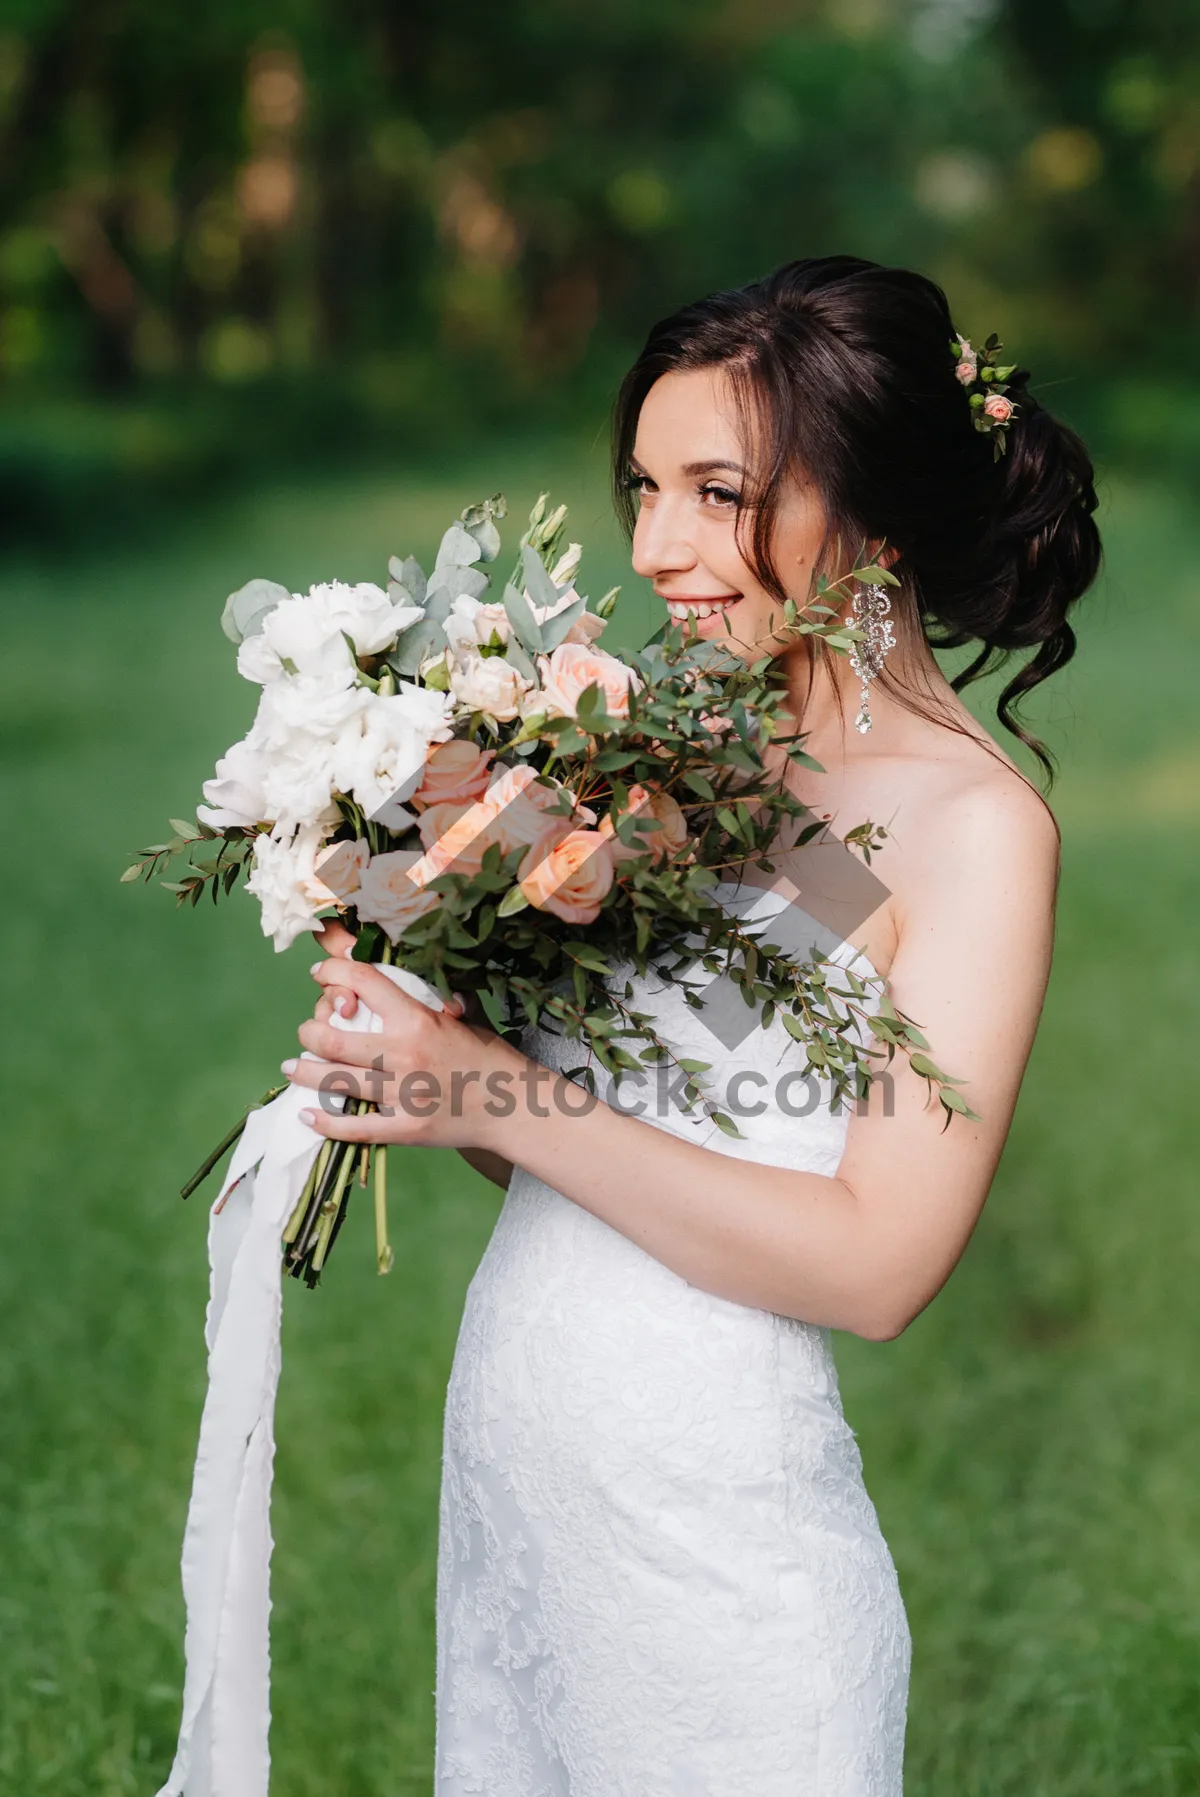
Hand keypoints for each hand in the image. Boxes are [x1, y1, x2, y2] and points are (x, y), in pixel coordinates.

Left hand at [282, 945, 523, 1149]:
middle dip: (310, 1032)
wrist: (515, 1106)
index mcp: (417, 1019)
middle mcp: (404, 1054)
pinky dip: (325, 1124)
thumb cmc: (488, 1057)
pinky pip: (354, 1127)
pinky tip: (307, 1118)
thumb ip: (426, 1001)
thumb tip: (394, 983)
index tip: (320, 976)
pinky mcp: (405, 1128)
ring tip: (292, 1068)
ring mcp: (403, 1094)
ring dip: (305, 1073)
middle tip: (306, 1033)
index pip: (363, 983)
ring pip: (335, 1082)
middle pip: (333, 1038)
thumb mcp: (461, 1017)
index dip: (333, 973)